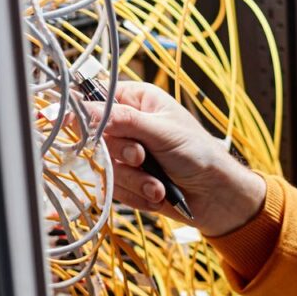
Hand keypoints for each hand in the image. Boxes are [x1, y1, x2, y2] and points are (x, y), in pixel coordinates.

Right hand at [83, 80, 267, 236]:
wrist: (217, 196)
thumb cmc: (200, 155)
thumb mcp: (163, 132)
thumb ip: (124, 120)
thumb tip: (85, 108)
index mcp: (138, 101)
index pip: (97, 99)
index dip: (86, 114)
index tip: (79, 127)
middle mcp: (129, 125)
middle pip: (96, 137)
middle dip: (122, 155)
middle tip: (142, 157)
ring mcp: (127, 154)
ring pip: (104, 167)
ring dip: (134, 180)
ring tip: (158, 184)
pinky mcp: (128, 180)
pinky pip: (114, 189)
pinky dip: (137, 195)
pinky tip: (158, 194)